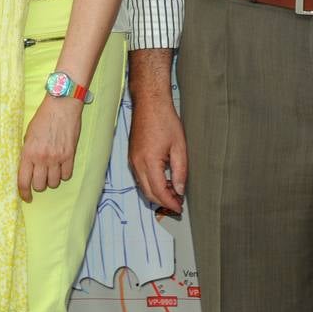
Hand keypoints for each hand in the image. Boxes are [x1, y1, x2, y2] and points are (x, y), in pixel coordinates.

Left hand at [17, 96, 82, 203]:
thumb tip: (27, 168)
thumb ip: (27, 152)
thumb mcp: (28, 134)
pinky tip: (61, 167)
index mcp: (28, 152)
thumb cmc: (43, 117)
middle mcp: (42, 158)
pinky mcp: (70, 155)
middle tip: (40, 178)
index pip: (24, 181)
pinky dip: (63, 174)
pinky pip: (67, 175)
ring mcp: (57, 158)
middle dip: (39, 185)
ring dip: (51, 180)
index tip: (26, 197)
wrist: (62, 105)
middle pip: (40, 185)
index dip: (24, 193)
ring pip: (53, 183)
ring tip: (51, 171)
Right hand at [127, 91, 186, 214]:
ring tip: (173, 193)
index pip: (159, 192)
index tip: (180, 208)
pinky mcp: (132, 156)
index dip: (170, 203)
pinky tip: (163, 181)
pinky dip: (151, 184)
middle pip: (148, 193)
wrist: (149, 103)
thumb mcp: (179, 147)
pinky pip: (140, 177)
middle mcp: (137, 163)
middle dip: (163, 202)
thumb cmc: (164, 120)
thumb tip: (180, 190)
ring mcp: (132, 160)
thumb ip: (180, 171)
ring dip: (156, 194)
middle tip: (178, 203)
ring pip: (142, 186)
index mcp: (149, 162)